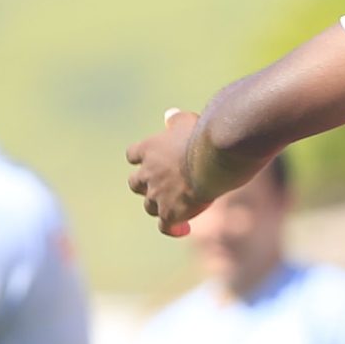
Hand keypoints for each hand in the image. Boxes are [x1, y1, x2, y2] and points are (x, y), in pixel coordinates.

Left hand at [126, 108, 203, 236]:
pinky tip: (184, 228)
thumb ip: (176, 120)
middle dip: (147, 185)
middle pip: (136, 183)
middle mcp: (147, 173)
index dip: (142, 159)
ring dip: (161, 206)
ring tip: (178, 207)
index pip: (133, 155)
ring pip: (150, 206)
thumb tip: (169, 115)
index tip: (154, 160)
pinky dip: (173, 228)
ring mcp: (157, 195)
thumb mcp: (188, 122)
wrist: (211, 159)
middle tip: (166, 185)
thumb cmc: (202, 137)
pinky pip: (166, 226)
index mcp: (149, 149)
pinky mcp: (170, 212)